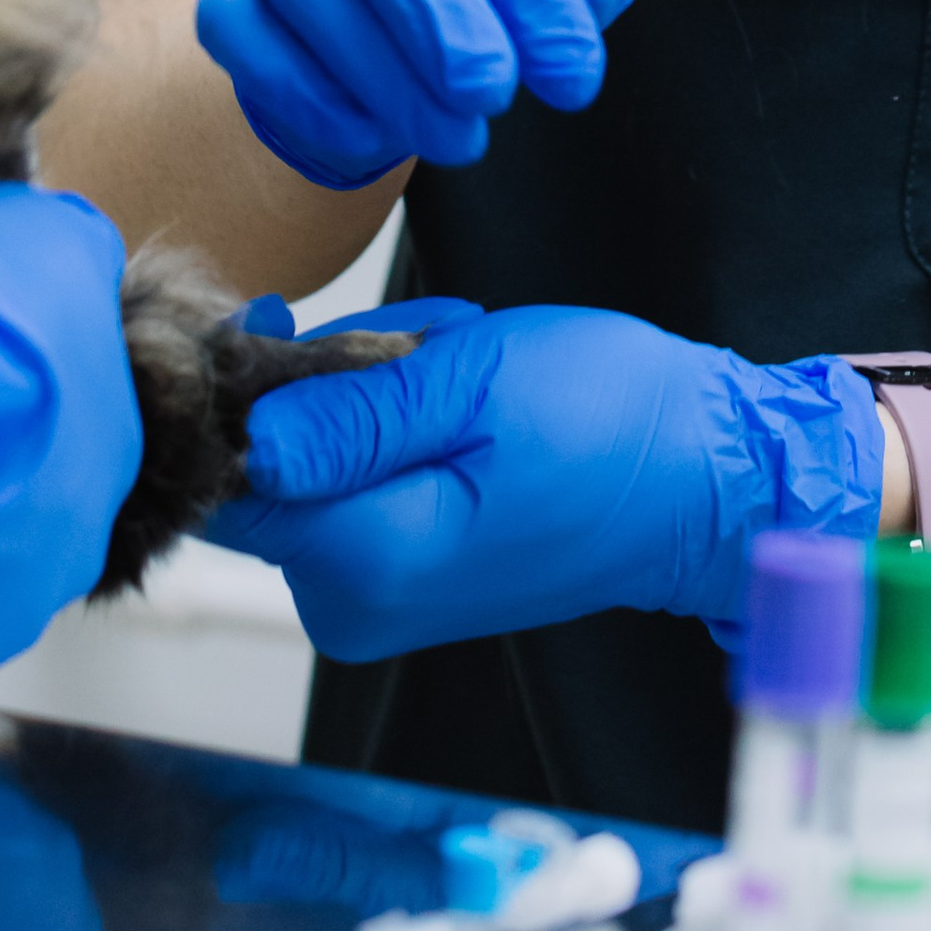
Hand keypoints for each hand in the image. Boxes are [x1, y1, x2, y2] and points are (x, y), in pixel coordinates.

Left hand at [206, 305, 880, 659]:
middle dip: (328, 378)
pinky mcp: (405, 573)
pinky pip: (355, 477)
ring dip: (372, 389)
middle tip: (424, 348)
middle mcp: (356, 601)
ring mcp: (379, 595)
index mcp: (367, 560)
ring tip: (459, 366)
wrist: (706, 480)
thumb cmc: (613, 424)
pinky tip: (463, 396)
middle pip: (265, 464)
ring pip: (313, 458)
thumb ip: (348, 416)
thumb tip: (242, 435)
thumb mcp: (476, 383)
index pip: (224, 483)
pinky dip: (396, 421)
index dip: (237, 390)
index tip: (285, 328)